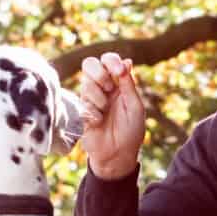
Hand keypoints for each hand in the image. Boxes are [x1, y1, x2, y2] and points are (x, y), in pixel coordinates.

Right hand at [78, 52, 145, 179]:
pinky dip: (93, 113)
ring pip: (86, 84)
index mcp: (118, 83)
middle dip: (100, 74)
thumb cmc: (131, 131)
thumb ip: (129, 84)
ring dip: (99, 98)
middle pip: (89, 64)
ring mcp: (90, 99)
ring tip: (105, 112)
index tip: (119, 71)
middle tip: (110, 88)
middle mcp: (102, 88)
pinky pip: (82, 103)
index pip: (108, 60)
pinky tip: (98, 123)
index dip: (111, 61)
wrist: (117, 155)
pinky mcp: (81, 111)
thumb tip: (127, 61)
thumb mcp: (135, 107)